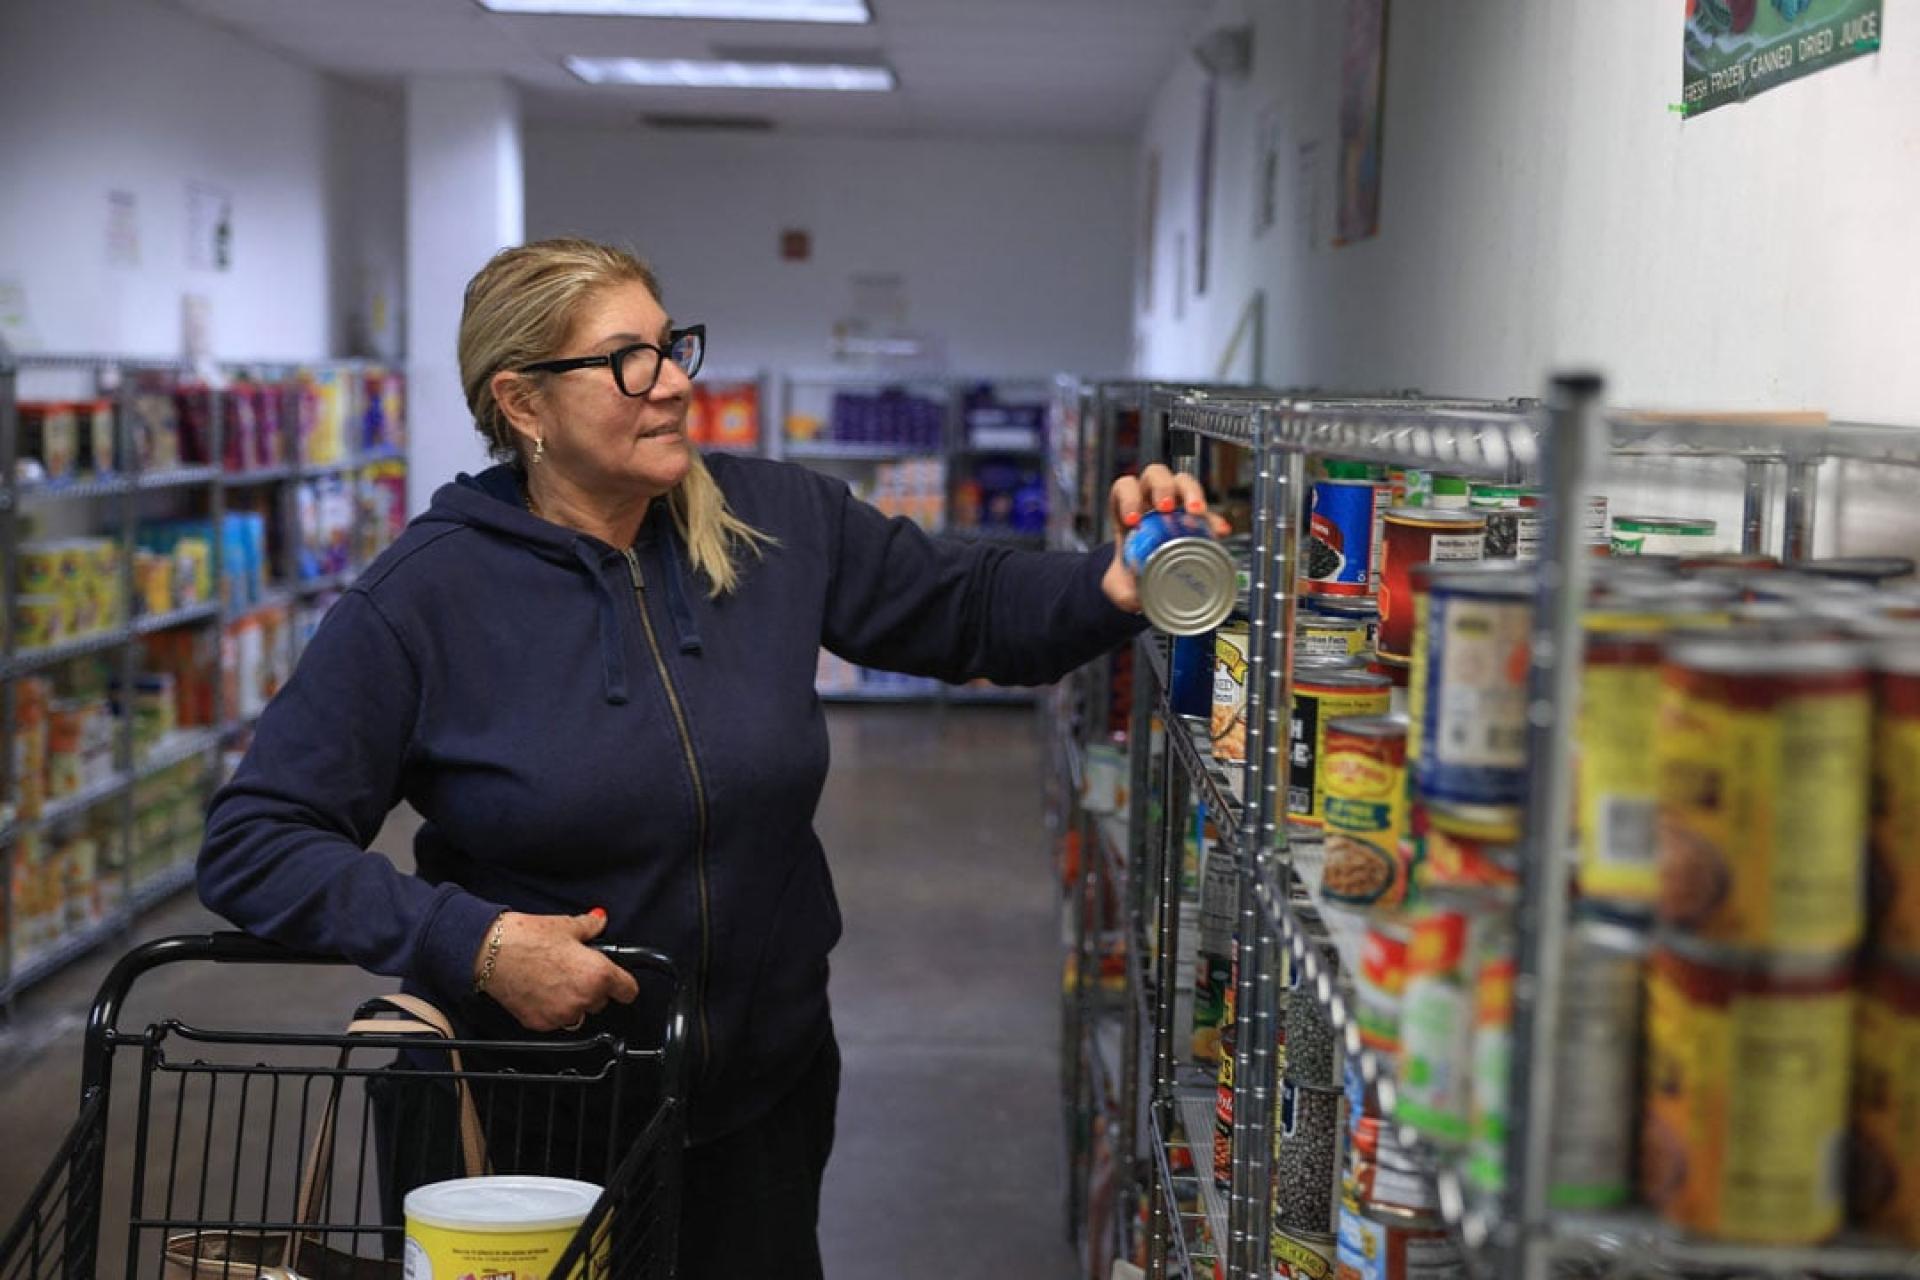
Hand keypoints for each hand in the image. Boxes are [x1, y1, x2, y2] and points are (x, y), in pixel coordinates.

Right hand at [473, 909, 640, 1031]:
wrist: (490, 953)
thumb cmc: (527, 938)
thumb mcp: (567, 925)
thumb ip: (590, 927)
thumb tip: (599, 921)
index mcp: (598, 975)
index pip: (628, 991)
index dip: (623, 984)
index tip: (619, 981)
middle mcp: (583, 999)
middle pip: (601, 1001)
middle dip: (591, 988)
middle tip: (573, 969)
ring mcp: (561, 1015)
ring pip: (578, 1012)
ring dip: (572, 1001)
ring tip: (554, 978)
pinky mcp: (540, 1023)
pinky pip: (555, 1020)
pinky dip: (551, 1009)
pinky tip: (539, 990)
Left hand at [1101, 463, 1230, 612]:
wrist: (1145, 584)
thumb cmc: (1129, 576)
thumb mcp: (1120, 585)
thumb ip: (1124, 591)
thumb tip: (1137, 597)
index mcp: (1126, 510)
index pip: (1124, 488)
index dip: (1128, 498)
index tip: (1134, 520)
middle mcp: (1149, 501)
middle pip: (1156, 475)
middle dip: (1162, 487)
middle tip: (1166, 507)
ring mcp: (1175, 506)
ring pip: (1183, 483)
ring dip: (1191, 493)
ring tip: (1196, 511)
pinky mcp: (1194, 520)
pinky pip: (1207, 513)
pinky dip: (1214, 520)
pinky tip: (1219, 531)